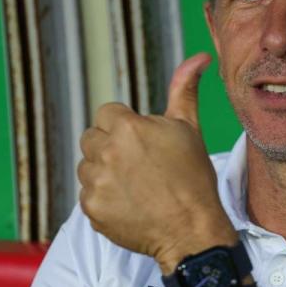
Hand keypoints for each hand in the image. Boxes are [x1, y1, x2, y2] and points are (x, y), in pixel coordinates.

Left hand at [77, 53, 237, 272]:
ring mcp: (96, 182)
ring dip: (104, 171)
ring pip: (86, 165)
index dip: (126, 126)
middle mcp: (106, 151)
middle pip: (92, 137)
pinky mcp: (90, 208)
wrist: (191, 229)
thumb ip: (184, 90)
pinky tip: (129, 202)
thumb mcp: (190, 128)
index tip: (144, 142)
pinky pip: (87, 193)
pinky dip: (103, 197)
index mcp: (128, 127)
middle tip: (139, 164)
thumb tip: (199, 57)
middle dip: (110, 146)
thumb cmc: (193, 176)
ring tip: (135, 184)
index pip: (107, 113)